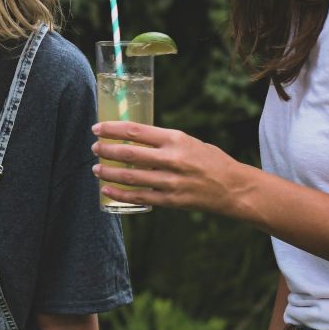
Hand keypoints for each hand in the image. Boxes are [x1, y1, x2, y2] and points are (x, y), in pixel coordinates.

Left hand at [91, 121, 256, 217]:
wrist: (234, 188)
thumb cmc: (210, 160)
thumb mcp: (188, 142)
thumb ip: (163, 141)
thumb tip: (132, 139)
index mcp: (176, 139)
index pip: (135, 131)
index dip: (112, 129)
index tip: (97, 128)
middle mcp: (172, 159)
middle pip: (129, 154)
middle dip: (106, 150)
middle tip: (94, 148)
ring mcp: (171, 182)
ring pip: (130, 177)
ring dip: (109, 172)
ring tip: (96, 168)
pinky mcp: (171, 200)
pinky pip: (139, 197)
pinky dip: (120, 193)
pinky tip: (107, 190)